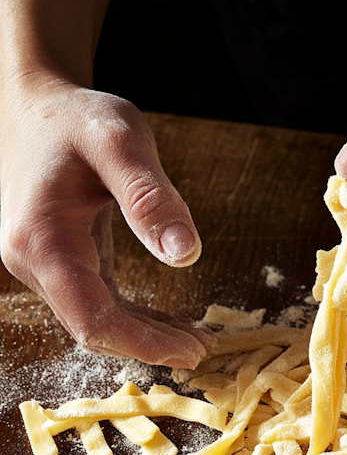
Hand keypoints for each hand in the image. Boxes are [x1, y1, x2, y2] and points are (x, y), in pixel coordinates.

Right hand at [0, 76, 213, 367]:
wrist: (36, 103)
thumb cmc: (76, 117)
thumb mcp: (120, 142)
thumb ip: (150, 197)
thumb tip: (186, 256)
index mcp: (44, 240)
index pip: (93, 318)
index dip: (143, 343)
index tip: (190, 351)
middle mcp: (34, 262)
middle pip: (94, 328)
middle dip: (150, 345)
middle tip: (204, 349)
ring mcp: (43, 264)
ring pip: (96, 320)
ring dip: (146, 335)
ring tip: (196, 340)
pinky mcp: (59, 260)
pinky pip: (97, 301)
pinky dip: (134, 317)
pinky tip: (168, 323)